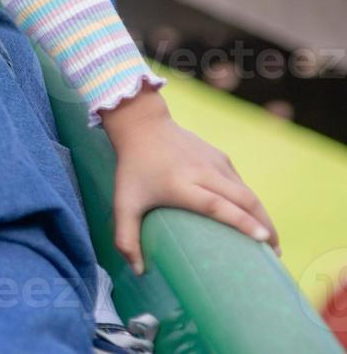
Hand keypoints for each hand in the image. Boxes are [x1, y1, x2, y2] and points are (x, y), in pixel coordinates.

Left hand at [101, 88, 278, 274]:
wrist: (142, 125)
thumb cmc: (133, 168)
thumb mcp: (123, 202)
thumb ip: (125, 237)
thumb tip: (139, 272)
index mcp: (180, 185)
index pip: (217, 205)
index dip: (242, 222)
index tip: (263, 239)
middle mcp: (202, 172)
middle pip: (242, 199)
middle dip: (264, 226)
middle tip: (275, 253)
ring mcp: (214, 162)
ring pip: (247, 192)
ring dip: (263, 215)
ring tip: (271, 241)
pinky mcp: (220, 157)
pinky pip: (240, 183)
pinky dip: (252, 202)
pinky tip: (256, 218)